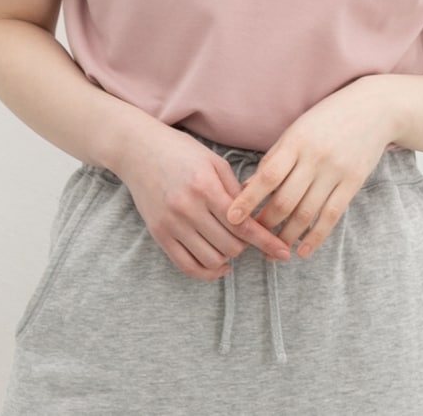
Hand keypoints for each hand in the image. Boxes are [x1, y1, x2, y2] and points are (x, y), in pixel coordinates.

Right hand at [116, 122, 290, 280]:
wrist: (138, 149)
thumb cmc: (180, 151)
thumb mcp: (213, 161)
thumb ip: (235, 190)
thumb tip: (256, 216)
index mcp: (205, 186)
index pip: (243, 224)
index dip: (266, 241)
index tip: (284, 252)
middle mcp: (188, 208)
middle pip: (230, 246)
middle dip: (246, 245)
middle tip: (248, 235)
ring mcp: (171, 224)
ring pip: (212, 259)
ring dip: (228, 257)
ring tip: (231, 245)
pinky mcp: (159, 235)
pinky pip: (187, 266)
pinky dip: (207, 272)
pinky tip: (218, 265)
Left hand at [226, 78, 396, 258]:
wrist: (374, 108)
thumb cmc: (327, 118)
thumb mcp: (297, 130)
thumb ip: (274, 158)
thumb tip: (247, 188)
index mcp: (296, 141)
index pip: (267, 176)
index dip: (248, 199)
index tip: (231, 217)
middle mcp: (315, 158)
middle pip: (285, 200)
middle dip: (265, 223)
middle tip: (251, 237)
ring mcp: (336, 171)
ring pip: (307, 213)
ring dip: (287, 235)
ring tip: (274, 248)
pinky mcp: (353, 183)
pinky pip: (331, 216)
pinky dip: (315, 237)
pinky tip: (302, 251)